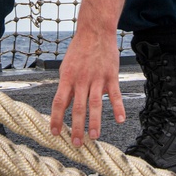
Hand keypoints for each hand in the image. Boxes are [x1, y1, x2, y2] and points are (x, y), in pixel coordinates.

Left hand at [50, 0, 127, 145]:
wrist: (95, 31)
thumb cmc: (79, 50)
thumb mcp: (67, 66)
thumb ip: (67, 86)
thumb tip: (64, 106)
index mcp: (67, 78)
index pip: (59, 102)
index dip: (56, 119)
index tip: (55, 133)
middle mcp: (81, 80)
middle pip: (78, 108)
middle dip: (77, 127)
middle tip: (76, 144)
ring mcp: (97, 78)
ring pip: (96, 104)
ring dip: (95, 122)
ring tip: (94, 137)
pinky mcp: (110, 76)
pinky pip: (115, 95)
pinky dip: (118, 107)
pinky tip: (120, 119)